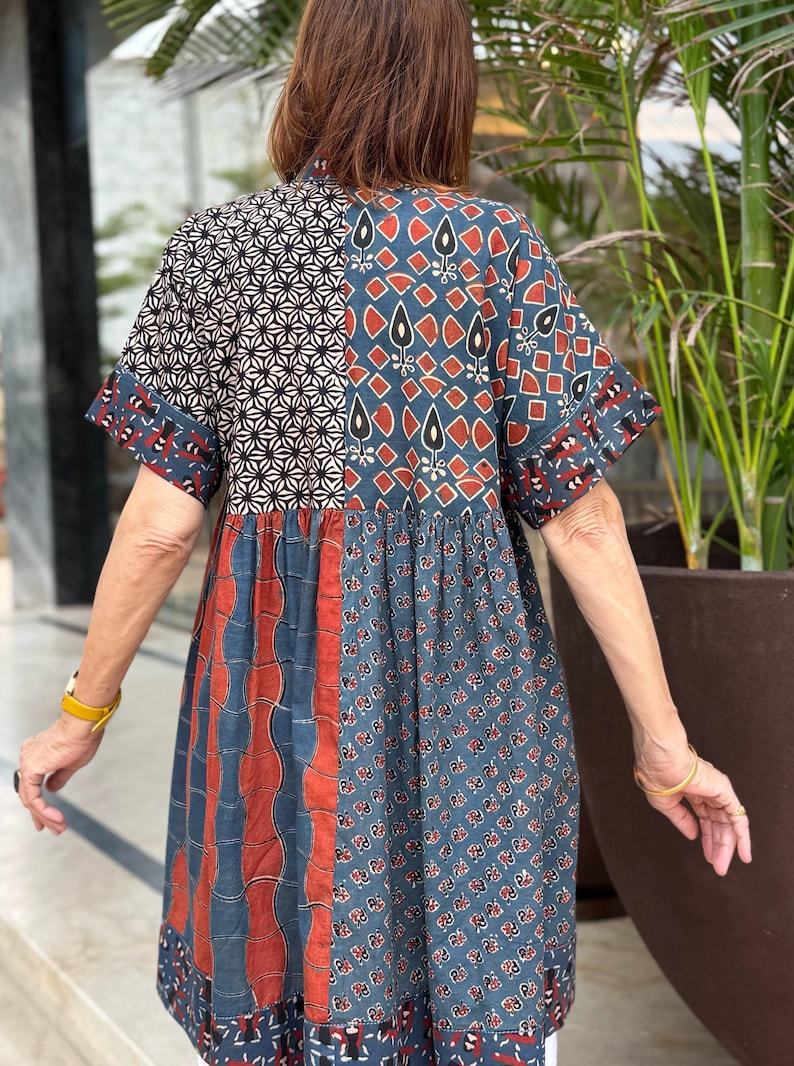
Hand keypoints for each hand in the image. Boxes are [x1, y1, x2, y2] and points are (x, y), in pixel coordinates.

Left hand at [16, 714, 103, 833]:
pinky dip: (44, 810)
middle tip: (53, 828)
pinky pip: (33, 797)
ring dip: (45, 816)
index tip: (49, 817)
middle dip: (42, 815)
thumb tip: (52, 789)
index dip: (40, 804)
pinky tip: (55, 817)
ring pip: (30, 799)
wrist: (83, 725)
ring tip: (59, 827)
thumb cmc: (82, 737)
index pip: (32, 785)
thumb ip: (58, 777)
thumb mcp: (71, 763)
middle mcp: (28, 757)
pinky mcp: (31, 768)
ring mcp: (27, 762)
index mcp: (35, 754)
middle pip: (29, 794)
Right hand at [634, 739, 751, 875]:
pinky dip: (742, 836)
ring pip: (728, 823)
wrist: (661, 760)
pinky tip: (742, 851)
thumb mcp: (666, 804)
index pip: (705, 818)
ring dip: (727, 846)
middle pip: (718, 823)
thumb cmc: (657, 774)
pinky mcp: (724, 792)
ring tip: (722, 865)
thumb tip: (693, 835)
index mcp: (693, 790)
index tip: (707, 856)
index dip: (706, 838)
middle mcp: (708, 790)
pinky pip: (738, 817)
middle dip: (717, 846)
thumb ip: (682, 820)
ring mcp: (717, 791)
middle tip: (718, 867)